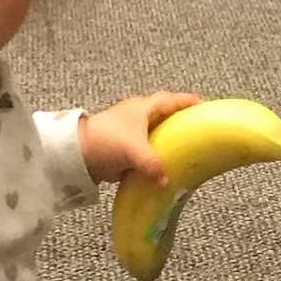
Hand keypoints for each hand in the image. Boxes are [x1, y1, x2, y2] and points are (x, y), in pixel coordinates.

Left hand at [78, 92, 200, 185]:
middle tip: (197, 129)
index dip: (187, 101)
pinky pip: (146, 147)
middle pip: (164, 114)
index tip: (204, 106)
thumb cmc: (107, 141)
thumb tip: (165, 181)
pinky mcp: (124, 146)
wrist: (76, 153)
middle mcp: (138, 116)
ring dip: (168, 137)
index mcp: (143, 107)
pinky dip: (157, 152)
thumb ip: (152, 164)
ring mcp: (130, 131)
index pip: (170, 100)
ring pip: (155, 131)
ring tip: (186, 148)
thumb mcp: (134, 150)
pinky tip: (166, 163)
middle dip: (180, 119)